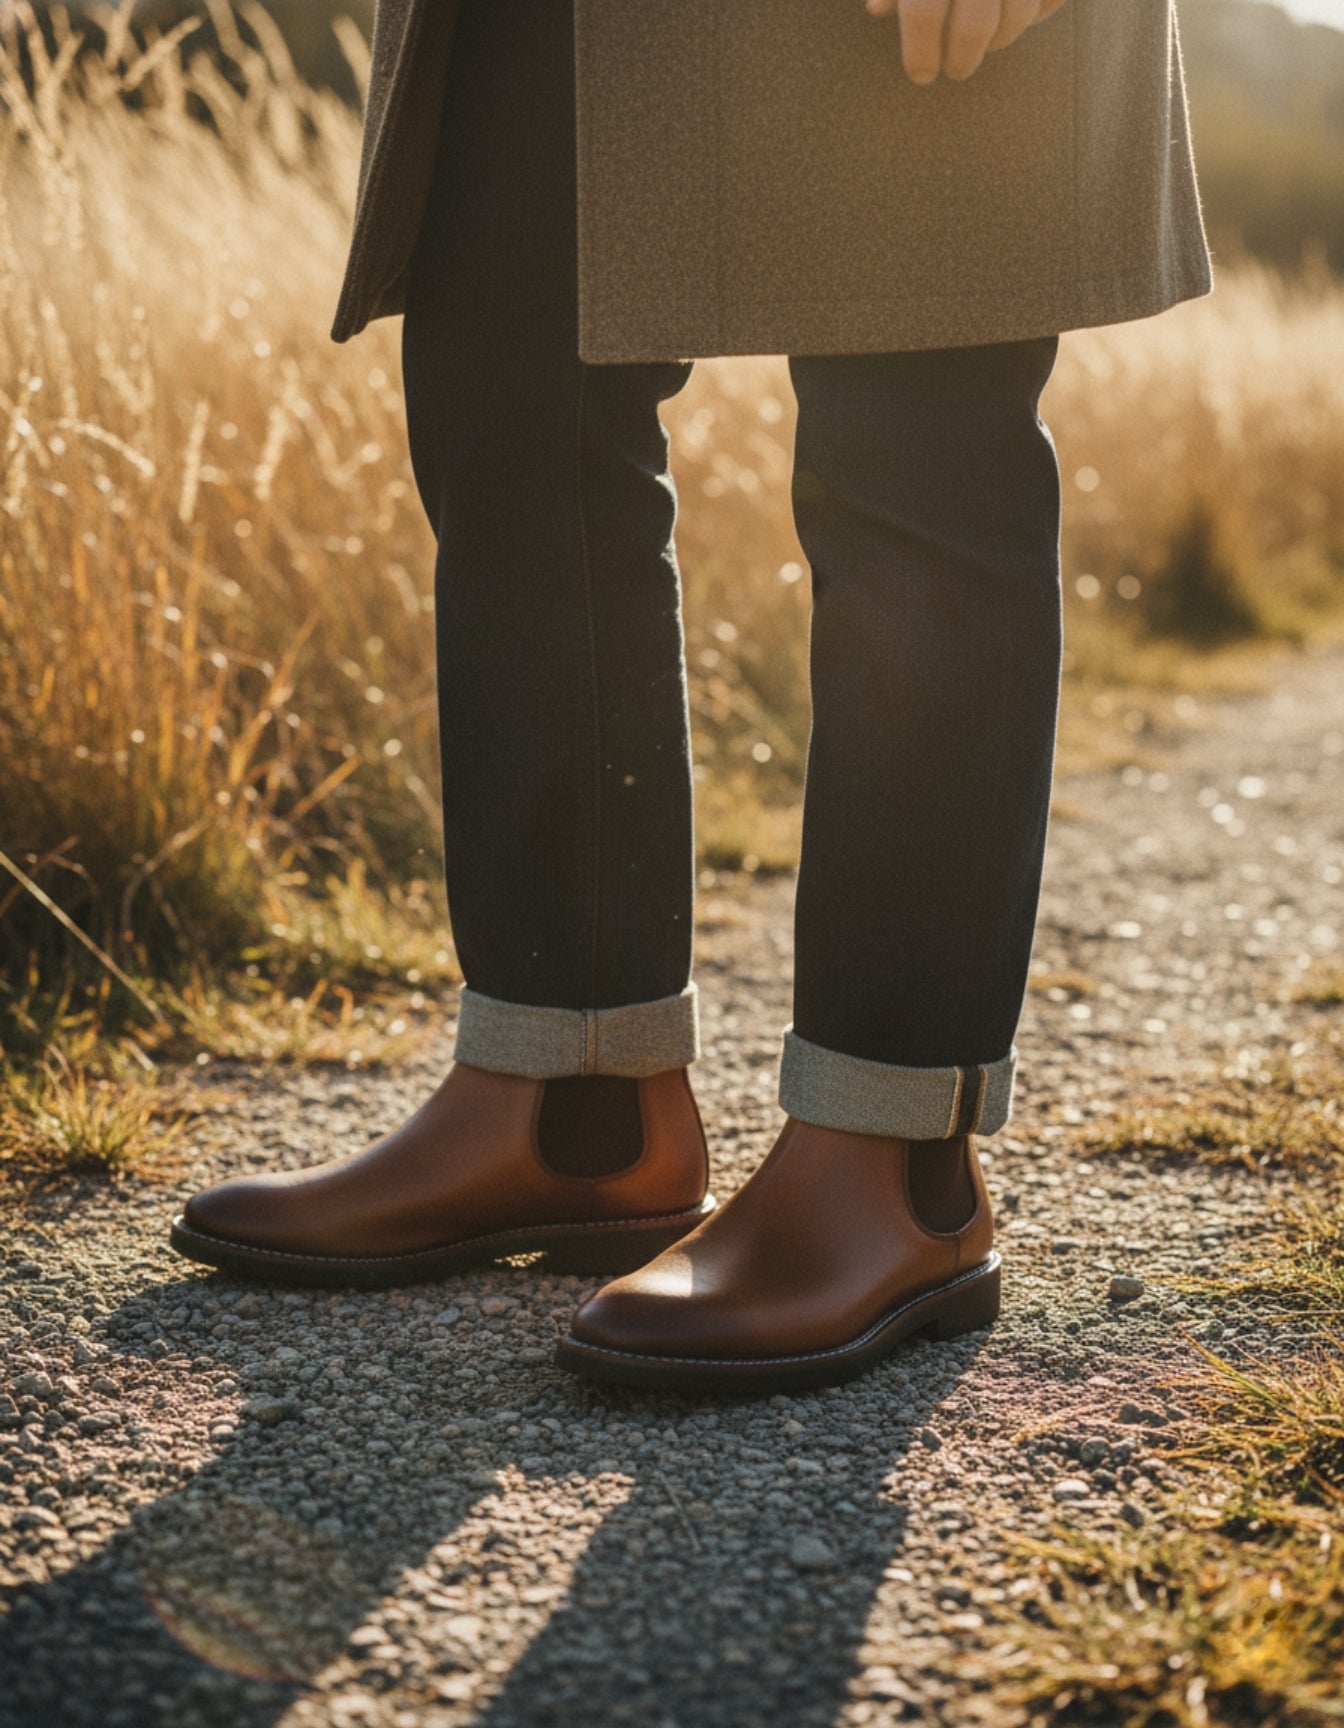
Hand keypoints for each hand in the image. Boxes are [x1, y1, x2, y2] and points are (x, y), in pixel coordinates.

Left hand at [865, 0, 1070, 85]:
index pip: (923, 12)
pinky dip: (1039, 10)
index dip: (920, 52)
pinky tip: (1023, 10)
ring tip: (986, 41)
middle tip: (956, 71)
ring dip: (1000, 39)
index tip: (922, 75)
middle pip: (974, 25)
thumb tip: (878, 9)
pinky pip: (1051, 0)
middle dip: (963, 58)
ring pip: (1017, 15)